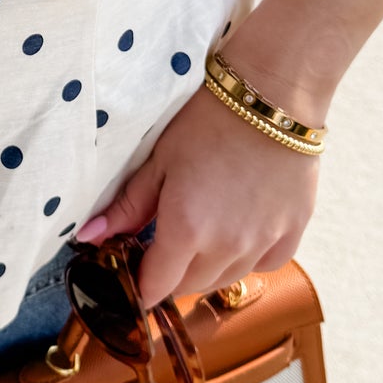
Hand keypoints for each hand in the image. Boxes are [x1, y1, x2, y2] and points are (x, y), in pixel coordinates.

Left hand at [73, 67, 324, 310]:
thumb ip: (127, 206)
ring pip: (228, 279)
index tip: (135, 270)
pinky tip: (241, 229)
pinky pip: (266, 264)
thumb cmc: (208, 121)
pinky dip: (249, 256)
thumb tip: (90, 237)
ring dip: (209, 267)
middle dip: (172, 274)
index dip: (141, 285)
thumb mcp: (160, 160)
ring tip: (202, 231)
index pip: (156, 287)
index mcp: (186, 230)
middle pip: (190, 286)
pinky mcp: (293, 231)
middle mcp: (227, 246)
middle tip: (165, 242)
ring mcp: (264, 241)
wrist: (272, 95)